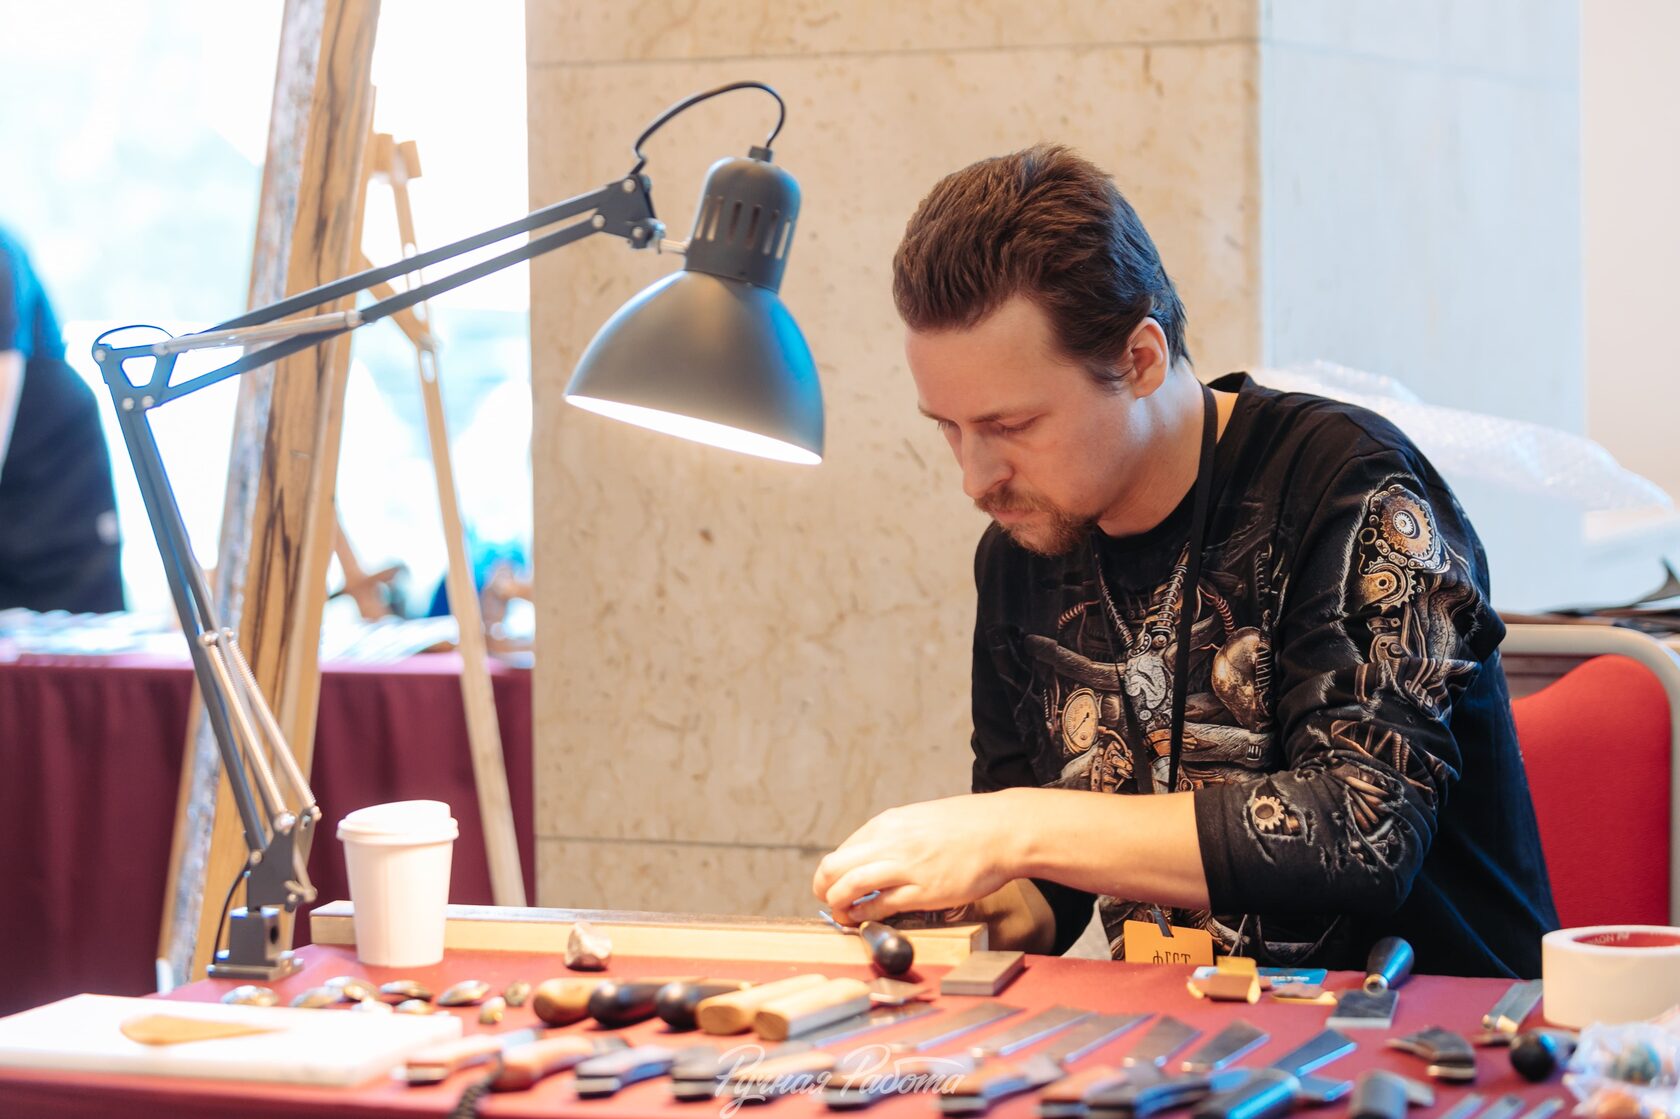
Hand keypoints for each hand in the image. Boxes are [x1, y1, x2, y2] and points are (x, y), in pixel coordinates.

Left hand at [811, 793, 1020, 923]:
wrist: (1002, 831)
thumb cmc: (968, 826)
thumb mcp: (922, 819)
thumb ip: (897, 836)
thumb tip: (877, 856)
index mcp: (889, 824)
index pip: (844, 849)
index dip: (834, 871)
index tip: (836, 883)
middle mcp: (890, 842)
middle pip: (834, 867)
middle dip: (823, 887)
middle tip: (828, 900)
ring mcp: (905, 867)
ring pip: (849, 886)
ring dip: (838, 904)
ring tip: (841, 914)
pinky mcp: (923, 892)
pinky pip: (880, 906)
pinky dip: (864, 916)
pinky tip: (863, 920)